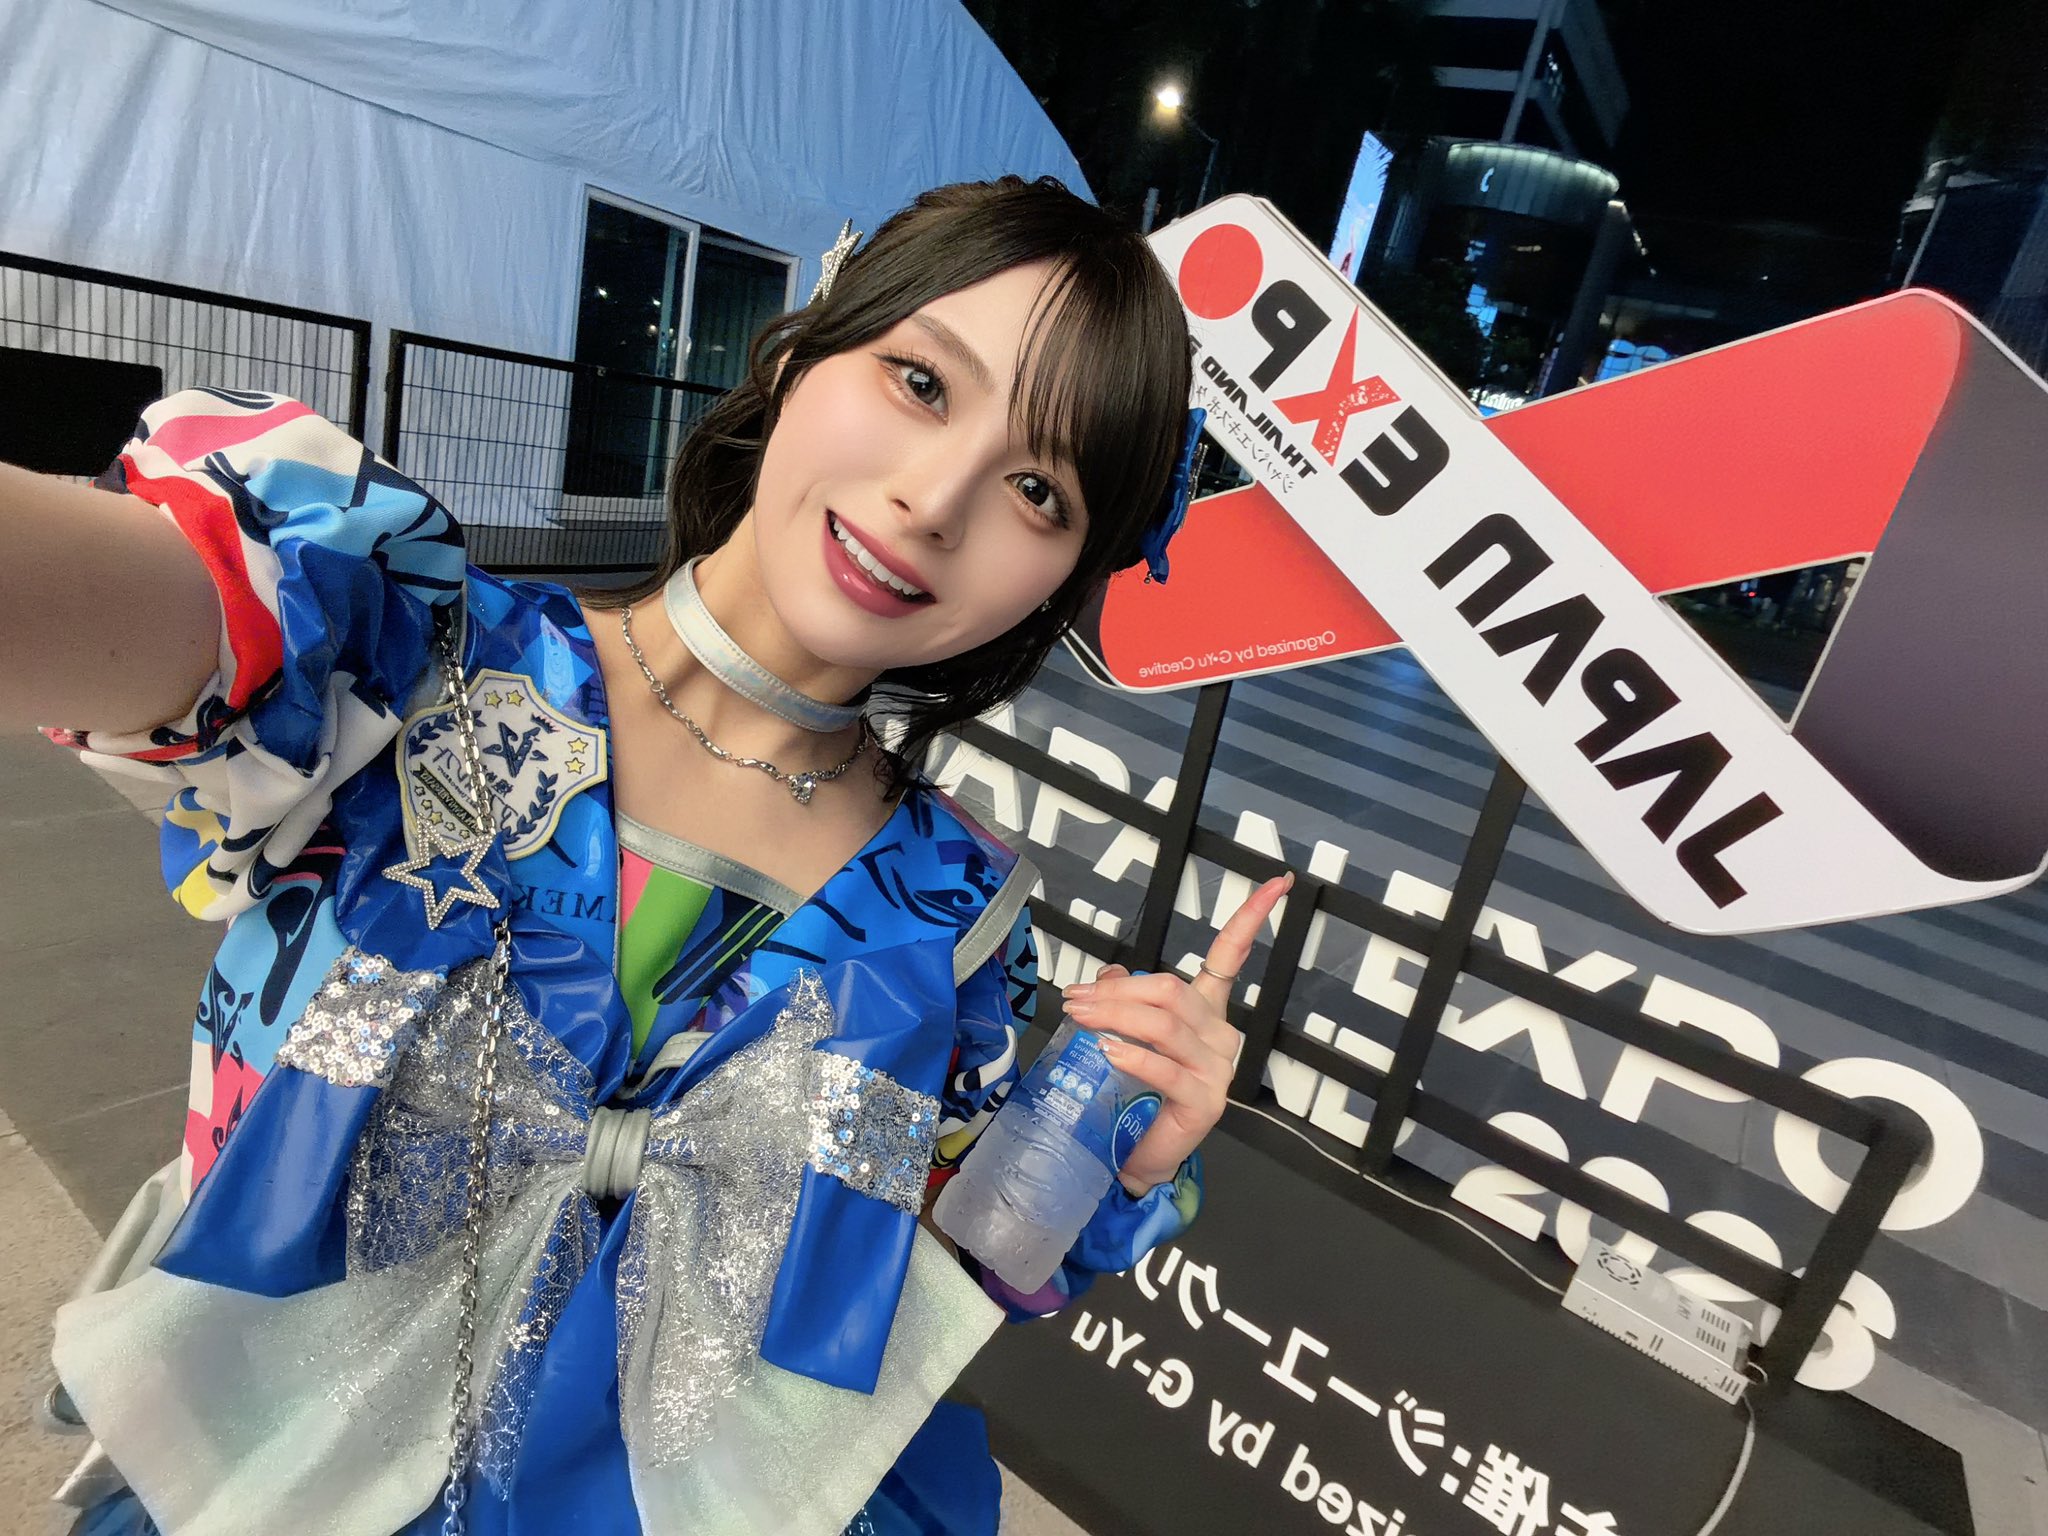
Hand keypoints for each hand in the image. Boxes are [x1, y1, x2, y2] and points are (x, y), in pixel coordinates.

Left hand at [1061, 873, 1293, 1194]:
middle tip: (1073, 999)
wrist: (1141, 1155)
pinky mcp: (1204, 1101)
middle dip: (1118, 990)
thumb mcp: (1129, 1034)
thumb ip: (1124, 999)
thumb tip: (1108, 972)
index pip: (1232, 957)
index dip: (1253, 917)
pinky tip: (1107, 1050)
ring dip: (1113, 1015)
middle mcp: (1219, 1035)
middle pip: (1170, 991)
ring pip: (1164, 1024)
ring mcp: (1216, 1069)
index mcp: (1207, 1012)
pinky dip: (1132, 1054)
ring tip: (1077, 1018)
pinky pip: (1164, 1067)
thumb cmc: (1137, 1091)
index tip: (1279, 881)